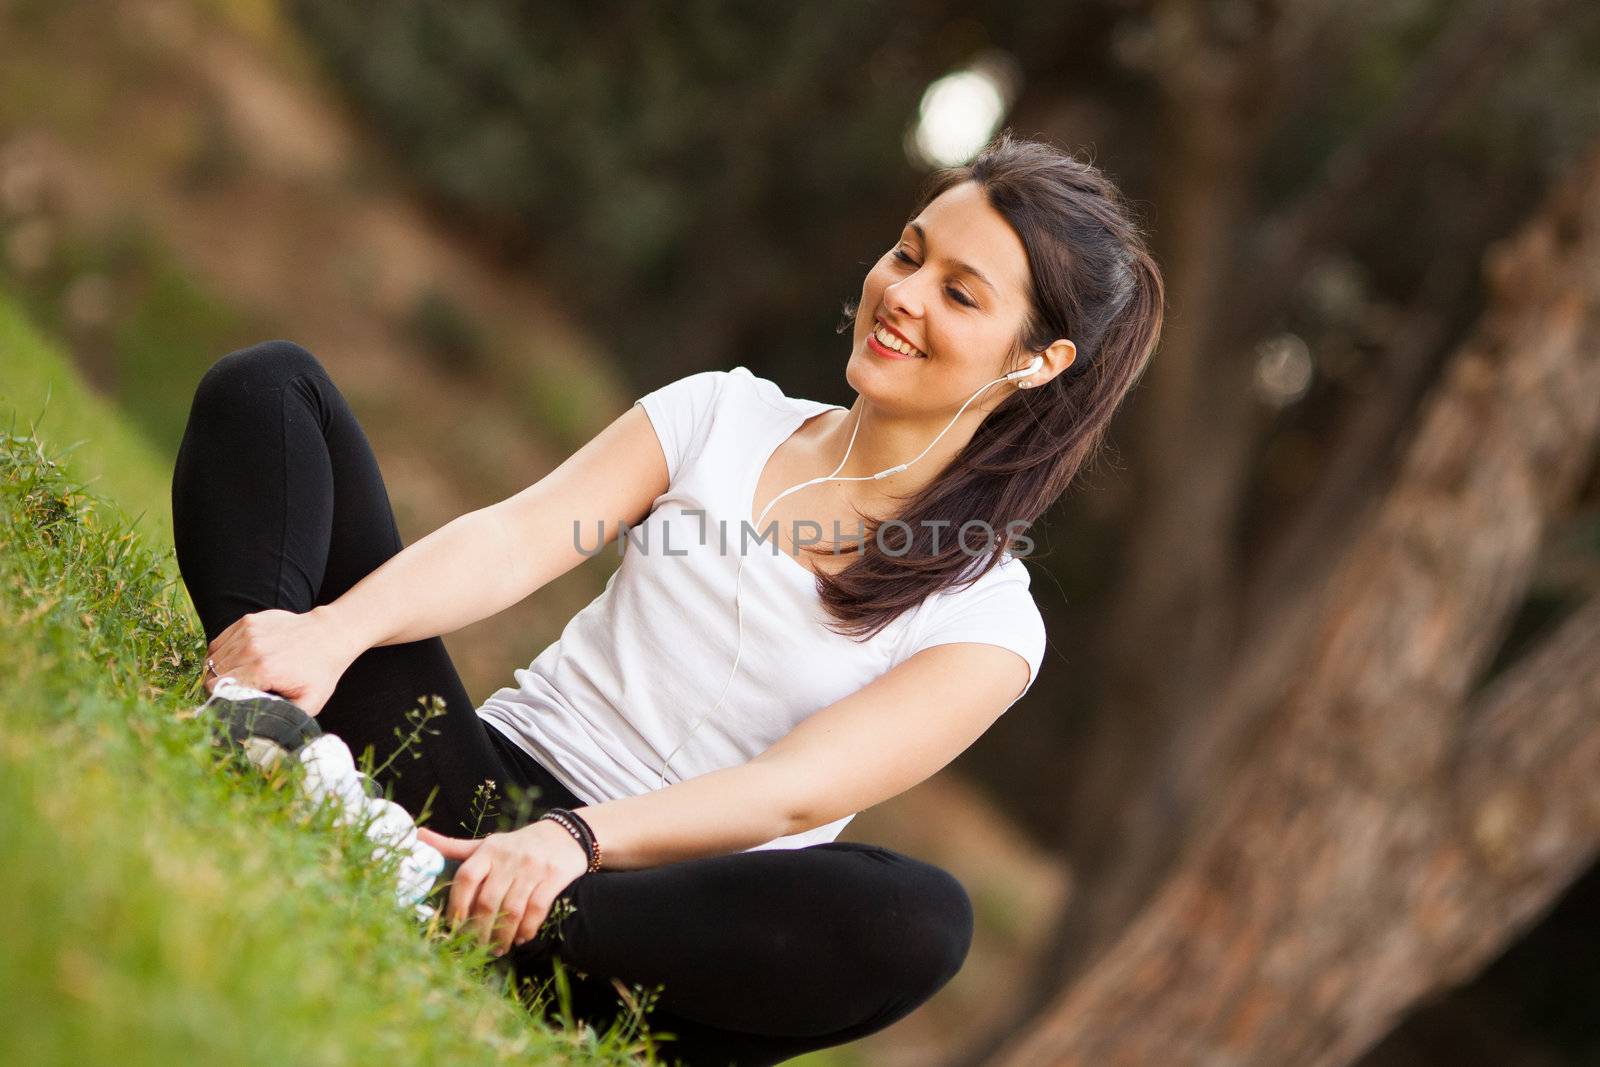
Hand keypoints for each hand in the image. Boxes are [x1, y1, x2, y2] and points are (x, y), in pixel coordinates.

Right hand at [203, 605, 360, 716]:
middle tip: (231, 693)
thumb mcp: (310, 702)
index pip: (218, 687)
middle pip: (212, 673)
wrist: (330, 635)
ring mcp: (248, 631)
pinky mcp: (248, 621)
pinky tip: (236, 662)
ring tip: (233, 678)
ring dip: (218, 670)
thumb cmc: (320, 670)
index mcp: (263, 670)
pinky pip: (220, 641)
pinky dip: (222, 653)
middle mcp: (252, 648)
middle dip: (217, 686)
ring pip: (213, 656)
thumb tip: (261, 734)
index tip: (226, 704)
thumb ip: (283, 719)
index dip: (218, 699)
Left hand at [419, 821, 591, 956]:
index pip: (466, 878)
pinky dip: (528, 928)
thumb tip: (418, 836)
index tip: (454, 928)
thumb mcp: (487, 843)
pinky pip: (537, 908)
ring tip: (499, 949)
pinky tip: (522, 938)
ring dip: (503, 936)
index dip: (456, 906)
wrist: (564, 834)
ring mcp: (532, 868)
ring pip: (513, 910)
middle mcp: (509, 858)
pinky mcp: (553, 877)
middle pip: (487, 902)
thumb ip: (454, 847)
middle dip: (480, 931)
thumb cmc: (517, 845)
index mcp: (488, 850)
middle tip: (477, 948)